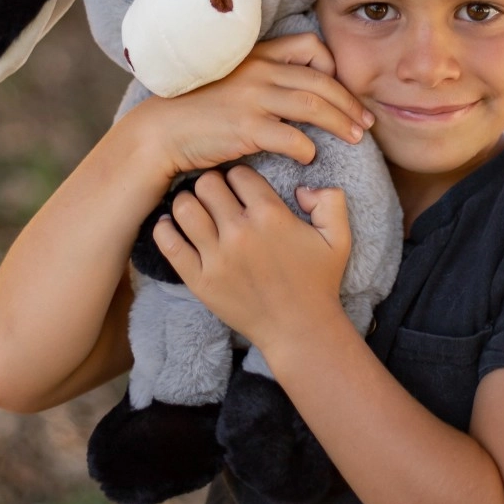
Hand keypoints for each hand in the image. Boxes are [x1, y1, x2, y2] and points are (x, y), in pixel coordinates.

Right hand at [138, 32, 374, 177]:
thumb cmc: (197, 110)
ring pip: (315, 106)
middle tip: (366, 121)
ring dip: (342, 123)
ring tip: (357, 138)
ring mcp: (252, 99)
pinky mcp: (246, 128)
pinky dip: (308, 148)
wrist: (160, 132)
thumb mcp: (230, 80)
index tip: (339, 89)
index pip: (310, 44)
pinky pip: (291, 137)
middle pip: (323, 80)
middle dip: (351, 102)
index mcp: (256, 55)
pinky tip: (310, 156)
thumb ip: (262, 77)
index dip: (332, 66)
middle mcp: (258, 71)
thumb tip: (298, 90)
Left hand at [152, 165, 352, 355]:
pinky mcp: (200, 280)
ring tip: (197, 210)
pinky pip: (169, 244)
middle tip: (217, 197)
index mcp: (271, 216)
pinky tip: (173, 226)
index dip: (240, 177)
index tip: (242, 190)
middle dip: (213, 185)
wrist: (300, 330)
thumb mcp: (338, 238)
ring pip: (184, 207)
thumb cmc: (318, 282)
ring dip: (189, 203)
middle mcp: (240, 232)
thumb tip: (303, 187)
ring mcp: (217, 257)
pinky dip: (165, 229)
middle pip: (207, 183)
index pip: (239, 174)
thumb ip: (330, 201)